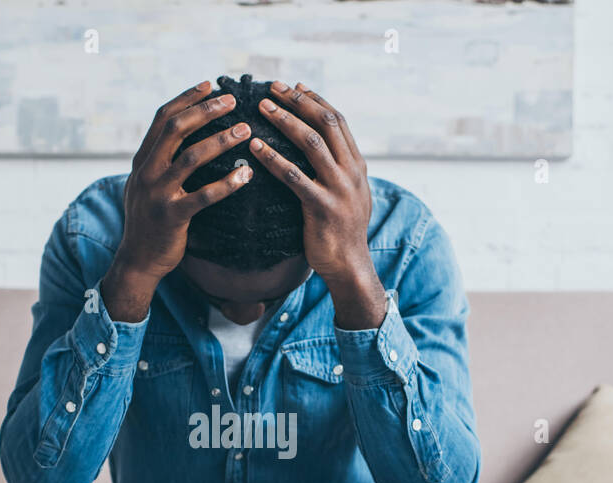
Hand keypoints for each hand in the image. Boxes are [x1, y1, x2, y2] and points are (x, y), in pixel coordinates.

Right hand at [103, 81, 254, 321]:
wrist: (138, 260)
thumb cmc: (150, 221)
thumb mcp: (146, 185)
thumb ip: (159, 160)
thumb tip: (180, 134)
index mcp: (142, 160)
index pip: (162, 118)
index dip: (186, 98)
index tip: (209, 85)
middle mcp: (147, 172)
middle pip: (176, 129)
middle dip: (206, 111)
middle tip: (233, 101)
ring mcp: (158, 194)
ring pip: (191, 158)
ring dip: (221, 141)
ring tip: (246, 132)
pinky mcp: (172, 217)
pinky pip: (204, 196)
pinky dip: (227, 184)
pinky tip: (246, 176)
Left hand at [249, 82, 382, 324]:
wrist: (349, 266)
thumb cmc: (341, 232)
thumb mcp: (348, 195)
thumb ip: (339, 170)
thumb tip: (323, 148)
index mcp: (357, 165)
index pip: (337, 121)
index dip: (314, 100)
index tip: (294, 87)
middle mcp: (351, 171)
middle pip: (325, 123)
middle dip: (298, 102)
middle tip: (272, 88)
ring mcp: (339, 188)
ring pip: (311, 144)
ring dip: (284, 121)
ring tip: (261, 108)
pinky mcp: (322, 207)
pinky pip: (294, 176)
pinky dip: (273, 158)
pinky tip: (255, 147)